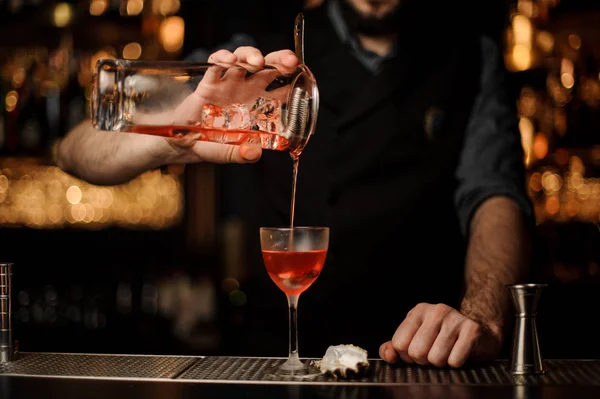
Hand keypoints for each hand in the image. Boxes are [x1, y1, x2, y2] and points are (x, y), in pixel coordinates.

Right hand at [165, 47, 298, 163]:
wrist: (184, 143)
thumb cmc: (212, 145)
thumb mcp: (228, 153)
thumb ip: (241, 154)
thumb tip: (253, 154)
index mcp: (257, 106)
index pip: (280, 90)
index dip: (292, 83)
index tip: (301, 81)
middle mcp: (245, 91)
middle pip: (267, 67)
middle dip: (279, 60)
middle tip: (289, 62)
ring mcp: (227, 85)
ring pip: (243, 59)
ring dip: (252, 55)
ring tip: (258, 62)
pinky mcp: (208, 83)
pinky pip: (215, 64)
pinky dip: (222, 58)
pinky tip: (228, 61)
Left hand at [378, 303, 502, 367]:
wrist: (479, 333)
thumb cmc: (442, 338)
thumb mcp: (414, 339)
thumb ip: (394, 348)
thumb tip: (389, 355)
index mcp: (418, 312)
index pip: (399, 344)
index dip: (407, 355)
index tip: (418, 350)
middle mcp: (435, 311)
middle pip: (416, 352)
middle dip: (424, 360)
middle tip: (434, 352)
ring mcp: (455, 318)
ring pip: (435, 359)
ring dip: (441, 362)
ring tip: (448, 352)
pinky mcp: (472, 330)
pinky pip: (454, 361)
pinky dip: (456, 363)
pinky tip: (460, 352)